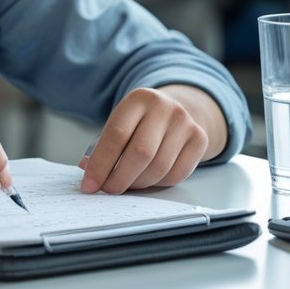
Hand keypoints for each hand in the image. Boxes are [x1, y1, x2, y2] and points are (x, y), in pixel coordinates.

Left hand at [79, 87, 210, 193]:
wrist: (173, 111)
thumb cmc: (139, 123)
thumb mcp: (119, 124)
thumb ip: (103, 148)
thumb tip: (90, 175)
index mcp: (139, 98)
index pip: (117, 135)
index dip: (101, 164)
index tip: (89, 185)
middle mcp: (165, 107)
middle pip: (140, 153)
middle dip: (119, 179)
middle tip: (108, 190)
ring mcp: (185, 123)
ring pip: (159, 168)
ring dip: (138, 184)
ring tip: (127, 183)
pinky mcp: (199, 139)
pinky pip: (176, 174)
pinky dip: (157, 184)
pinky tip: (147, 178)